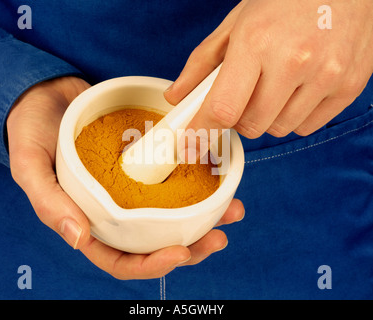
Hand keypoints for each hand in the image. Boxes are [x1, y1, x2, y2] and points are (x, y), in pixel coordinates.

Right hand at [7, 76, 244, 279]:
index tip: (182, 252)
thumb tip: (78, 238)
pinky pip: (175, 178)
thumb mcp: (30, 164)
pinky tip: (221, 179)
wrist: (47, 95)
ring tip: (233, 212)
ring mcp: (133, 187)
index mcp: (88, 222)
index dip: (152, 264)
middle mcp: (116, 210)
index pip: (122, 260)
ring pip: (172, 215)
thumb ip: (49, 201)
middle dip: (191, 247)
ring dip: (205, 218)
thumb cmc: (31, 131)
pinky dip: (200, 183)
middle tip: (219, 237)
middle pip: (156, 243)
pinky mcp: (147, 161)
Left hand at [165, 0, 372, 141]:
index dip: (202, 132)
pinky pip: (307, 126)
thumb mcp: (236, 24)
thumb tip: (177, 97)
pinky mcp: (349, 86)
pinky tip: (297, 90)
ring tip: (274, 86)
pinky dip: (294, 116)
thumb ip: (201, 64)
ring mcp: (326, 75)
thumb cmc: (286, 1)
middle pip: (251, 126)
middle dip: (239, 118)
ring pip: (279, 129)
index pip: (223, 108)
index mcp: (257, 42)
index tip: (191, 144)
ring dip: (267, 117)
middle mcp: (294, 61)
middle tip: (244, 95)